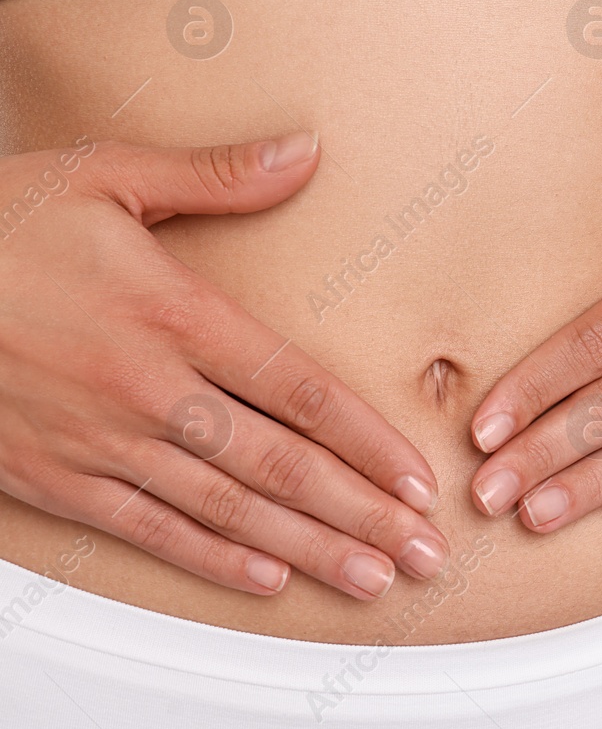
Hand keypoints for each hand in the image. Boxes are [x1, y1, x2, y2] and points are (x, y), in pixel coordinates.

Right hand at [0, 134, 448, 599]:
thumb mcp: (106, 176)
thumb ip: (216, 176)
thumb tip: (305, 151)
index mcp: (173, 313)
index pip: (298, 388)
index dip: (368, 439)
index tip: (418, 475)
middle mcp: (146, 387)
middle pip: (277, 463)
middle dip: (360, 511)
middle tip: (422, 549)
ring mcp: (98, 439)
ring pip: (224, 507)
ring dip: (305, 547)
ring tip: (369, 575)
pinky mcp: (51, 475)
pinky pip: (146, 528)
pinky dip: (210, 556)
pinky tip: (265, 578)